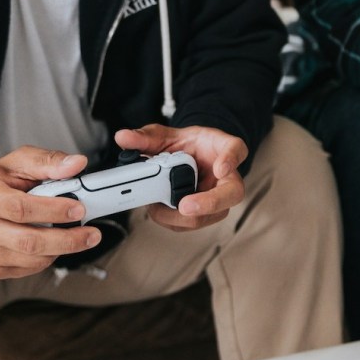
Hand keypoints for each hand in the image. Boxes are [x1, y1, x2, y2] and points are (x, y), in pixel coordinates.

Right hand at [0, 146, 100, 279]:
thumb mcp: (20, 161)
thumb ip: (50, 161)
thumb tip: (77, 164)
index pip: (21, 209)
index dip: (54, 211)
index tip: (79, 209)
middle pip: (28, 241)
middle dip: (67, 239)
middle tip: (91, 234)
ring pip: (31, 259)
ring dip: (61, 248)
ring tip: (78, 236)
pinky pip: (27, 269)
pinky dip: (48, 257)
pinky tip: (54, 243)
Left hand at [114, 124, 247, 230]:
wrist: (195, 159)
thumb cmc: (190, 147)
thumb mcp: (170, 136)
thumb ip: (148, 137)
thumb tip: (123, 137)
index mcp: (224, 148)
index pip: (236, 149)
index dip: (230, 159)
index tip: (220, 167)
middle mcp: (228, 176)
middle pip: (232, 193)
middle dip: (208, 203)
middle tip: (185, 206)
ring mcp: (220, 198)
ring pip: (211, 215)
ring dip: (181, 216)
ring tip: (156, 207)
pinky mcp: (208, 214)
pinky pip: (194, 223)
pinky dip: (173, 220)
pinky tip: (157, 210)